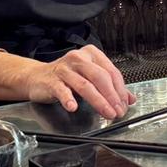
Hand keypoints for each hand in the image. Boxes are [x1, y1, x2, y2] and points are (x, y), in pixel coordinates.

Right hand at [15, 45, 134, 118]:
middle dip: (112, 96)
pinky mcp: (52, 81)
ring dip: (98, 101)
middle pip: (100, 77)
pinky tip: (74, 107)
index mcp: (91, 54)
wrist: (37, 77)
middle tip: (118, 111)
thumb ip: (110, 87)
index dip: (120, 90)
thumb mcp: (90, 78)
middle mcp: (78, 58)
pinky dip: (68, 99)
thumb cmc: (66, 77)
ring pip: (85, 85)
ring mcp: (64, 69)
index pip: (111, 71)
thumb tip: (129, 99)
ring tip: (106, 113)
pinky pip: (62, 90)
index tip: (124, 104)